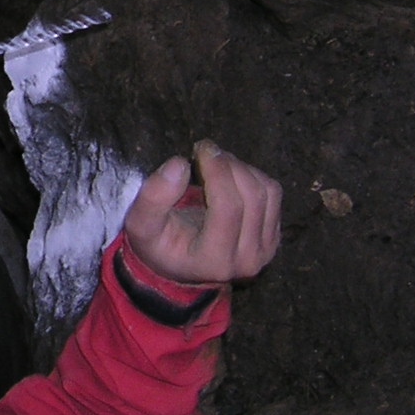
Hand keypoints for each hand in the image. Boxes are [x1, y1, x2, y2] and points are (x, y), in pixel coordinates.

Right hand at [121, 141, 281, 287]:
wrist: (180, 264)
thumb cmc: (158, 242)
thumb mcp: (141, 224)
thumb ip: (153, 196)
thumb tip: (179, 164)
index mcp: (213, 261)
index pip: (228, 208)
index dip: (218, 171)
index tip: (201, 149)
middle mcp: (246, 260)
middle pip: (252, 197)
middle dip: (229, 164)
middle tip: (206, 151)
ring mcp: (265, 251)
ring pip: (267, 192)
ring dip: (241, 168)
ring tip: (216, 163)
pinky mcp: (273, 238)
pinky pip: (273, 194)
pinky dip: (252, 176)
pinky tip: (229, 177)